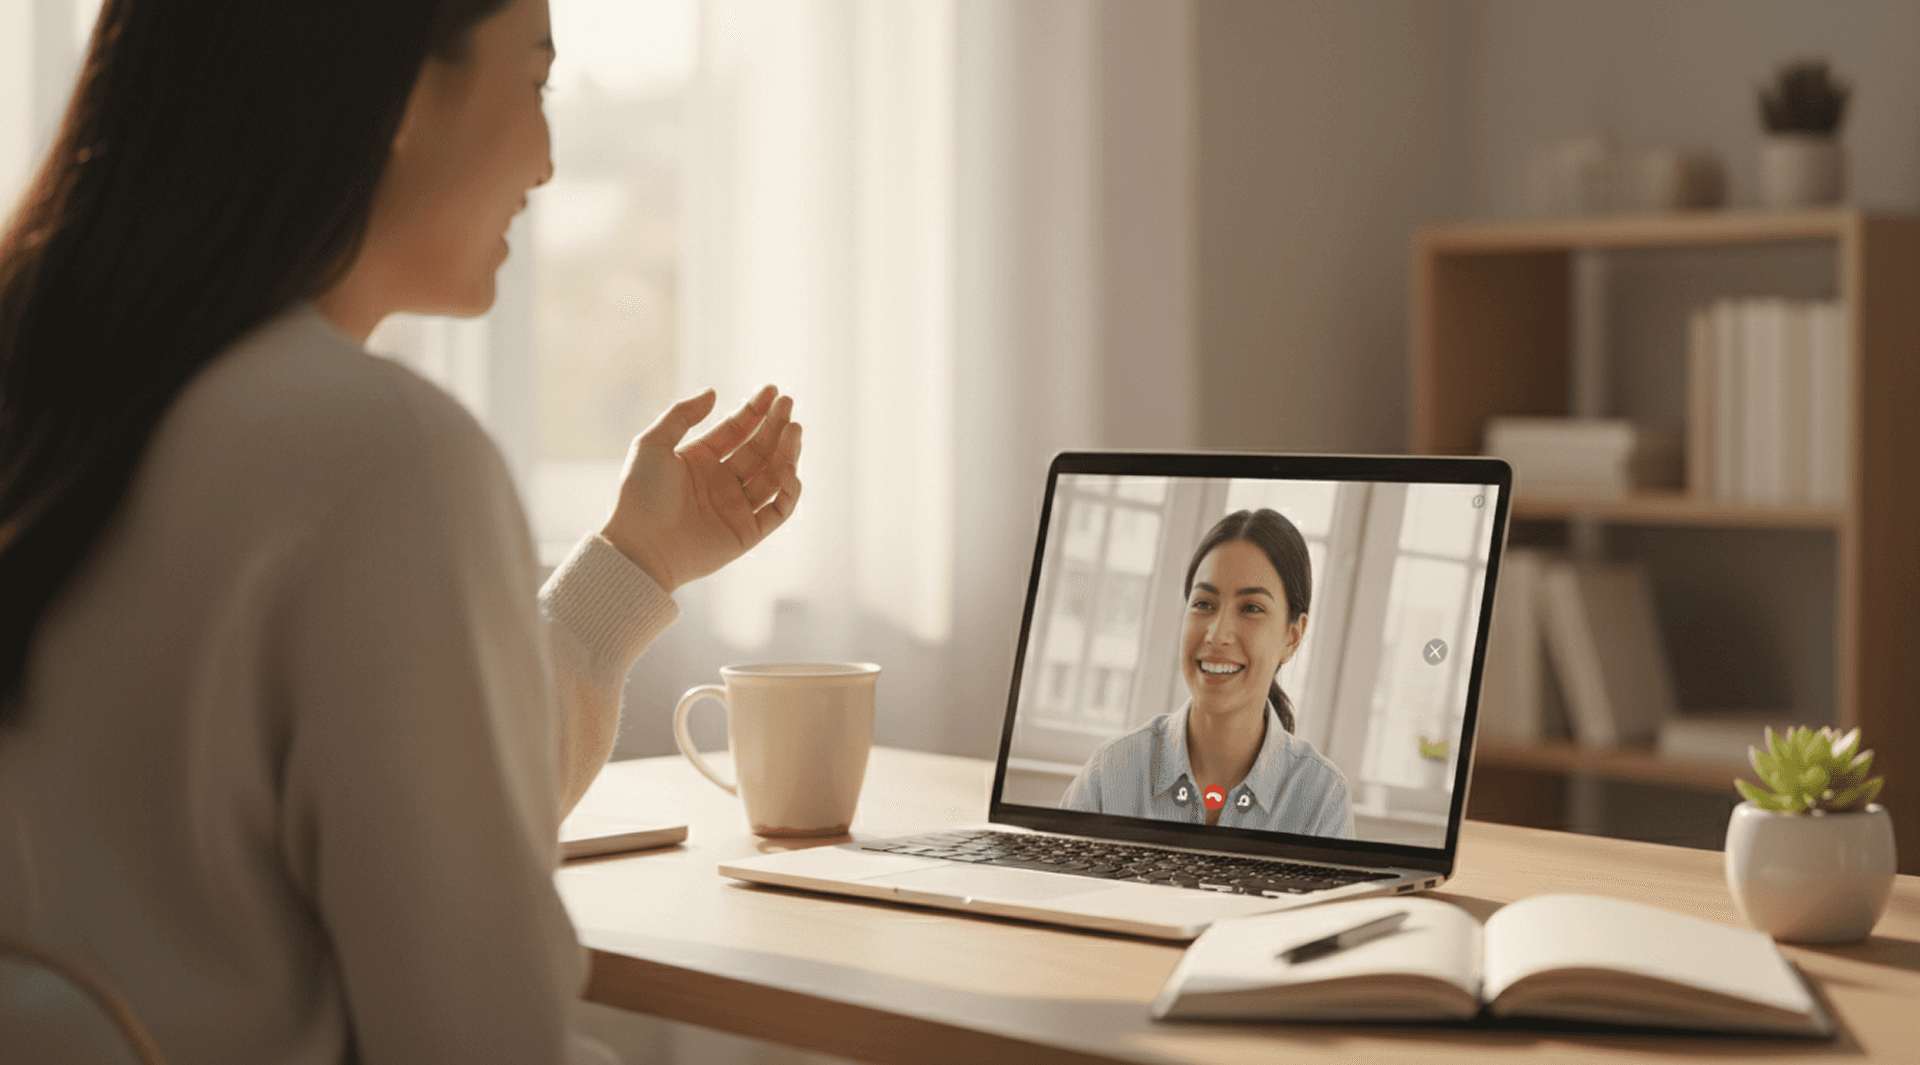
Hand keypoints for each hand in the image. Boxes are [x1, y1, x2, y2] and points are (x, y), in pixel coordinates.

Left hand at [599, 385, 802, 592]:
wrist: (640, 545)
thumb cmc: (640, 494)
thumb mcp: (652, 443)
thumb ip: (682, 414)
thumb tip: (714, 391)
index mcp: (700, 461)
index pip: (736, 431)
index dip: (755, 411)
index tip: (773, 391)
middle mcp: (721, 483)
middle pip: (758, 450)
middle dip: (775, 426)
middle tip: (788, 404)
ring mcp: (736, 508)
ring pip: (773, 476)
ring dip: (787, 452)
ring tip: (794, 429)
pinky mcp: (747, 534)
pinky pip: (779, 510)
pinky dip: (789, 490)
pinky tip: (789, 468)